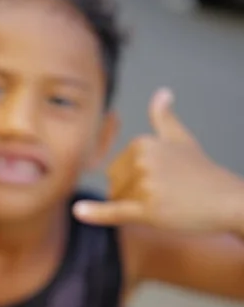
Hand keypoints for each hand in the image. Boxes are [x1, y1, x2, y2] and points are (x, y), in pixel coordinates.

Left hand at [74, 89, 243, 234]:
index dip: (134, 181)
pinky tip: (78, 211)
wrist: (227, 200)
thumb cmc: (202, 173)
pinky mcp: (148, 209)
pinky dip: (96, 214)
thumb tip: (162, 92)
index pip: (116, 169)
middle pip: (114, 185)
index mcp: (143, 142)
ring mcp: (145, 184)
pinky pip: (115, 212)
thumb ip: (164, 118)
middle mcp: (142, 160)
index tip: (160, 181)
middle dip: (132, 196)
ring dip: (136, 209)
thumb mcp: (181, 139)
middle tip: (165, 195)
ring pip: (118, 202)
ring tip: (167, 204)